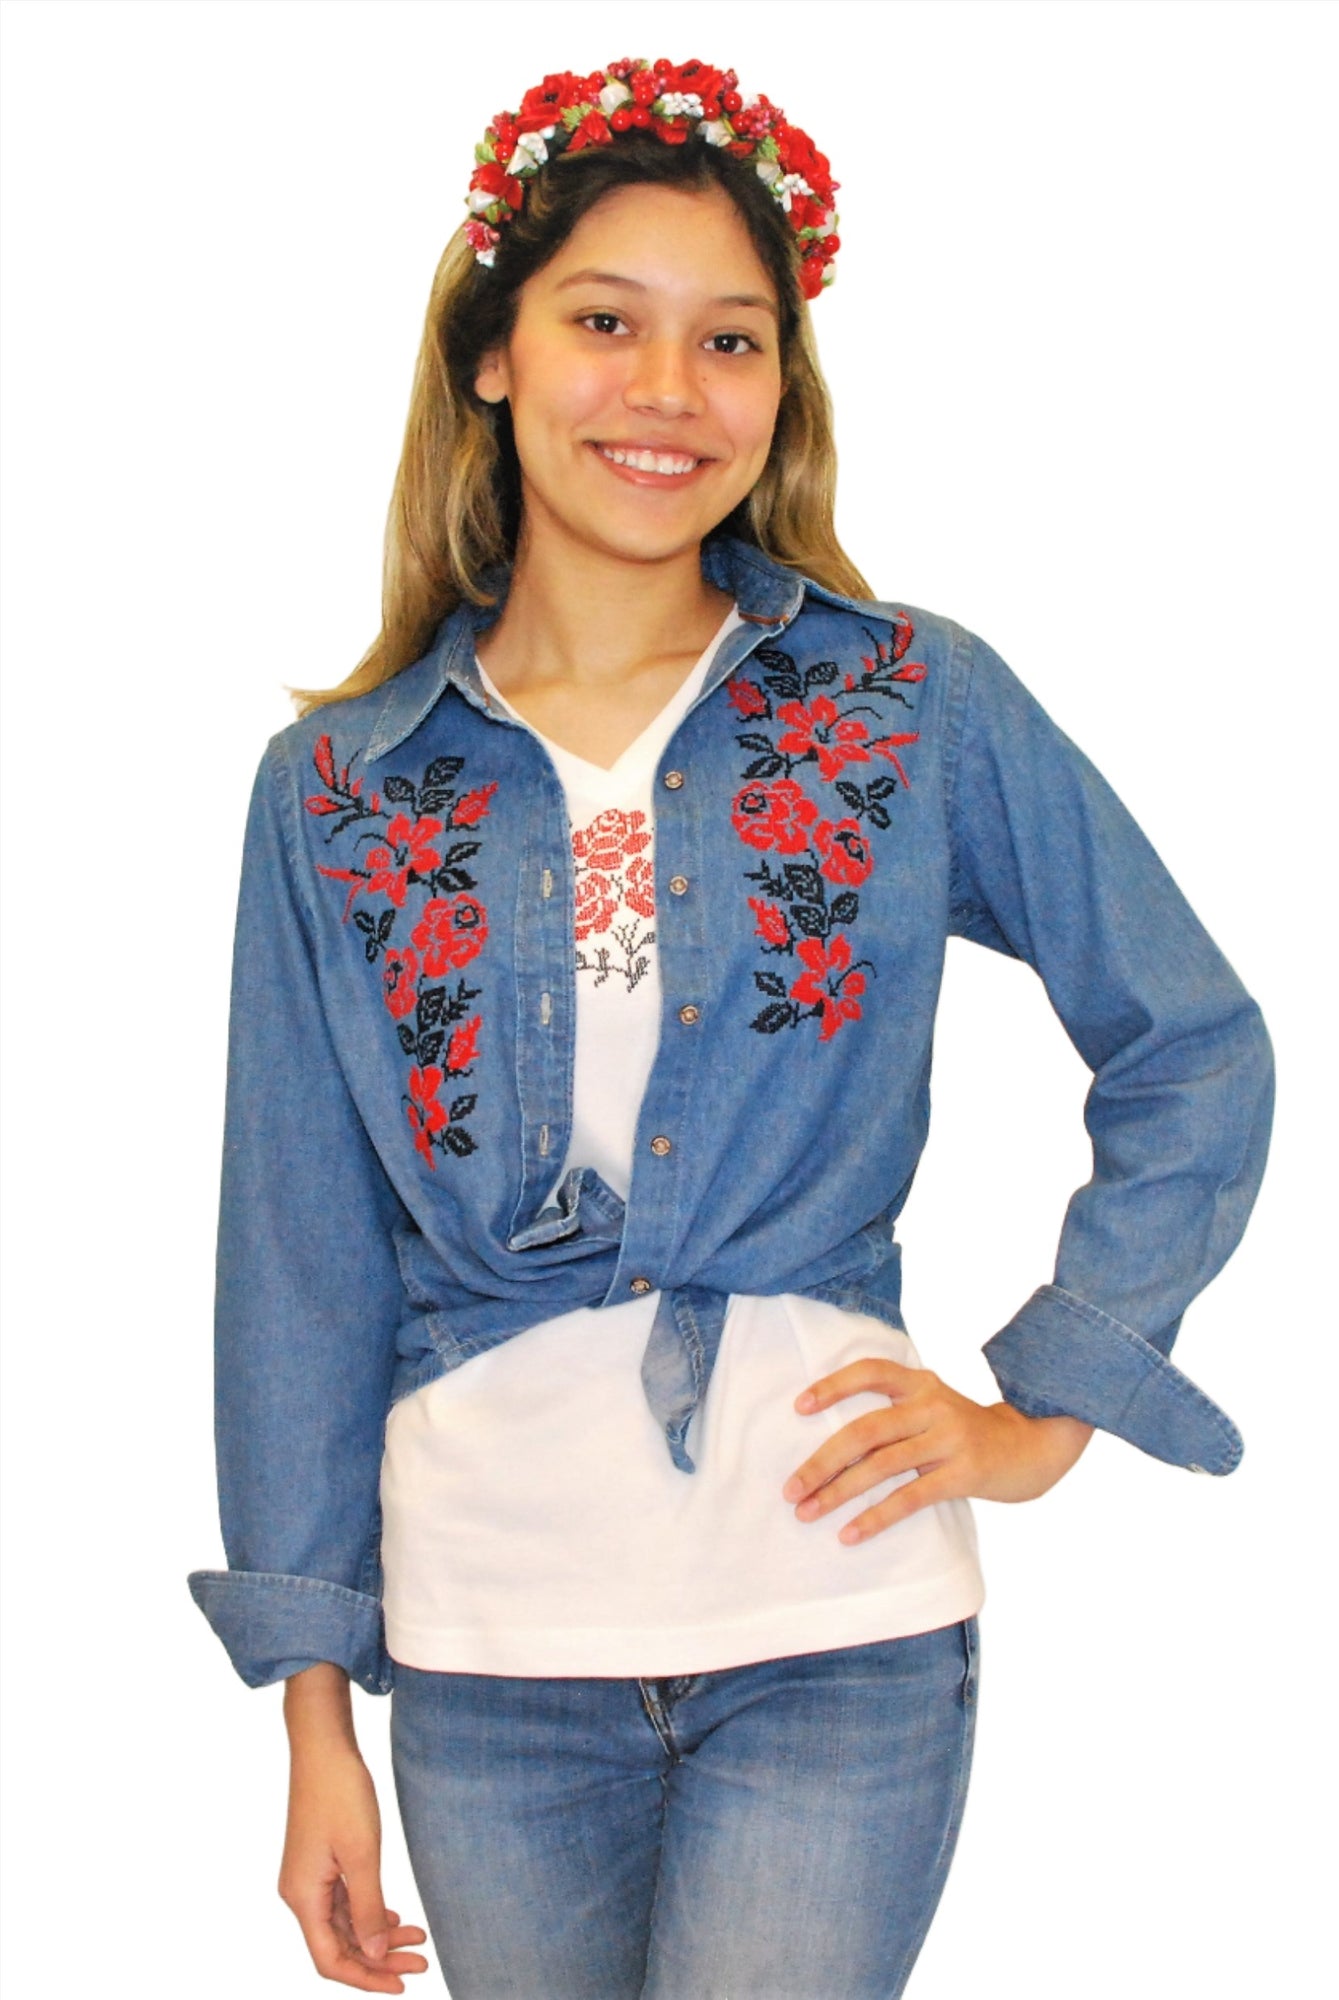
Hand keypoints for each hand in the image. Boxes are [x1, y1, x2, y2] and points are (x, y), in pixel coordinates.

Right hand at [279, 1738, 429, 1992]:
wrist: (324, 1747)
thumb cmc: (340, 1794)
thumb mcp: (362, 1854)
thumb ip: (368, 1909)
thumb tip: (373, 1956)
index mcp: (303, 1898)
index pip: (330, 1960)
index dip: (365, 1978)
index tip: (402, 1984)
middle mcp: (301, 1894)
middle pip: (339, 1946)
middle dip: (379, 1959)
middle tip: (421, 1961)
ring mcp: (310, 1878)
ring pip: (344, 1925)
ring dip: (378, 1936)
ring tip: (418, 1939)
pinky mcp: (320, 1863)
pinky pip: (344, 1902)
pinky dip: (370, 1913)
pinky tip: (394, 1919)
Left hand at [781, 1357, 1093, 1543]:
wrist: (1034, 1448)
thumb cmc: (969, 1432)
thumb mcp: (936, 1406)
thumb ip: (896, 1410)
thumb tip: (833, 1441)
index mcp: (921, 1383)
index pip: (871, 1372)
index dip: (833, 1386)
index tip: (799, 1407)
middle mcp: (932, 1405)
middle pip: (865, 1430)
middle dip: (821, 1461)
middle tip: (789, 1488)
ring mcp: (949, 1439)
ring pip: (881, 1465)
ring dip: (837, 1492)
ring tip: (807, 1512)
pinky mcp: (963, 1474)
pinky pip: (909, 1498)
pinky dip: (874, 1518)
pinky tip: (849, 1534)